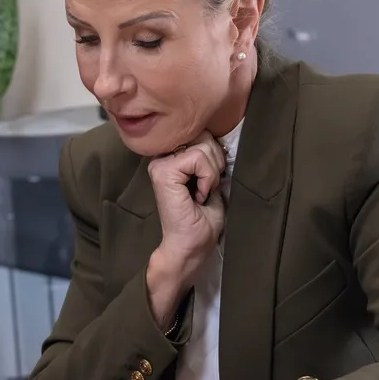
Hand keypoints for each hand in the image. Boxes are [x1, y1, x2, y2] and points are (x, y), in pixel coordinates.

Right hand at [145, 132, 227, 322]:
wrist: (190, 246)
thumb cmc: (202, 221)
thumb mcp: (212, 181)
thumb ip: (210, 159)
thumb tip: (219, 140)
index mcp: (171, 157)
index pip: (200, 132)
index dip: (215, 153)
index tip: (209, 181)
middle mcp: (162, 157)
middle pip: (202, 134)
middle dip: (216, 160)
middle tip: (208, 186)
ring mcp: (159, 164)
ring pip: (202, 145)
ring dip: (212, 172)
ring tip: (202, 192)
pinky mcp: (163, 173)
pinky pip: (197, 158)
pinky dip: (207, 177)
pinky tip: (198, 195)